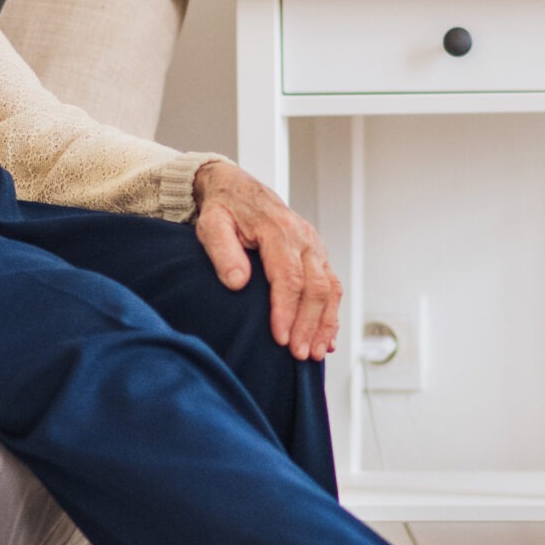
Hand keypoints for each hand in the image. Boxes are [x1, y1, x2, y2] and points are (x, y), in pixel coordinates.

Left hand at [190, 159, 341, 359]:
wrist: (237, 190)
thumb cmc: (224, 210)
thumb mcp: (211, 225)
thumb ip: (222, 252)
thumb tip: (238, 281)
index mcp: (278, 230)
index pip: (289, 276)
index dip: (286, 310)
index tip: (280, 337)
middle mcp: (303, 238)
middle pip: (315, 287)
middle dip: (308, 324)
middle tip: (298, 354)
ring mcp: (314, 247)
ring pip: (330, 289)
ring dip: (324, 324)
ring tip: (314, 353)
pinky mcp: (317, 256)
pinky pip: (332, 286)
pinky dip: (332, 315)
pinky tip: (327, 339)